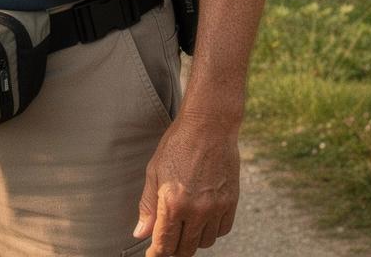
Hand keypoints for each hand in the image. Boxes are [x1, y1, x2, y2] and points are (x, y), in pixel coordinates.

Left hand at [132, 115, 239, 255]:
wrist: (209, 126)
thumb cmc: (177, 144)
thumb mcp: (154, 171)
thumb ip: (147, 205)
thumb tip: (139, 233)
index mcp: (172, 202)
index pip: (164, 244)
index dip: (156, 253)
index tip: (152, 255)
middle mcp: (196, 210)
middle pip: (185, 249)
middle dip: (174, 250)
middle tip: (167, 242)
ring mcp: (216, 208)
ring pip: (204, 242)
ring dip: (192, 239)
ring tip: (184, 225)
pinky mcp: (231, 203)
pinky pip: (221, 231)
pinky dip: (211, 230)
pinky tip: (202, 218)